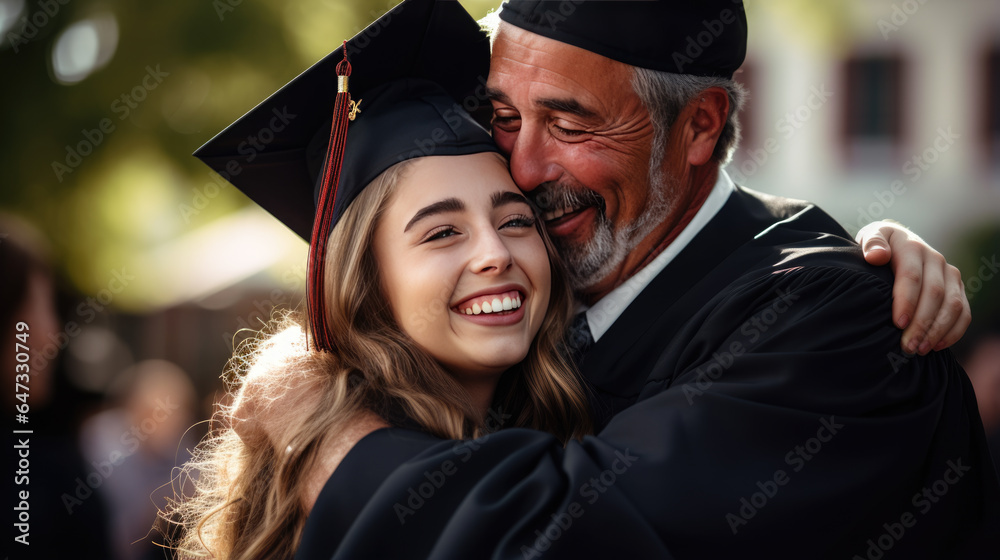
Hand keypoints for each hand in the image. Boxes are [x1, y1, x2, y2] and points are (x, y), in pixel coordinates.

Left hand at [858, 221, 969, 354]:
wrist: (897, 243)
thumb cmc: (878, 247)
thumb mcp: (869, 237)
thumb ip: (871, 244)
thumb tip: (877, 256)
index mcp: (912, 248)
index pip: (912, 277)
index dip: (906, 302)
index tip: (897, 324)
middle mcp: (935, 260)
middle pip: (934, 294)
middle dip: (921, 323)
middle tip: (907, 346)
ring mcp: (949, 274)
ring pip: (952, 305)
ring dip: (938, 330)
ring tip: (920, 350)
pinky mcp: (958, 288)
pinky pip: (964, 312)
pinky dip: (954, 331)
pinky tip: (937, 346)